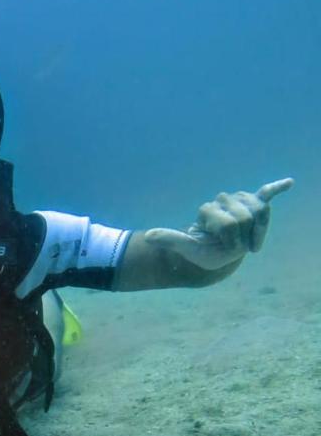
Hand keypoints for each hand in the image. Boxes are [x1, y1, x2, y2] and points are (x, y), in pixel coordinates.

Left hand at [144, 177, 293, 270]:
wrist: (215, 253)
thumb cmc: (202, 252)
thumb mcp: (187, 248)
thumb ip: (170, 239)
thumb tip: (146, 237)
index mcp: (211, 209)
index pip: (228, 221)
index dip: (228, 238)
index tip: (222, 246)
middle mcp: (226, 201)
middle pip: (243, 215)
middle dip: (240, 234)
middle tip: (232, 242)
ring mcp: (241, 202)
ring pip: (258, 210)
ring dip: (256, 228)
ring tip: (246, 238)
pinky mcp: (255, 204)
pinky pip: (267, 194)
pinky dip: (276, 188)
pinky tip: (289, 182)